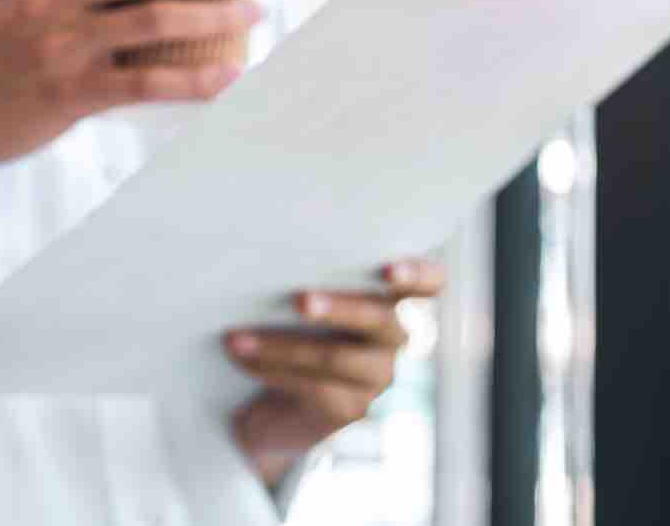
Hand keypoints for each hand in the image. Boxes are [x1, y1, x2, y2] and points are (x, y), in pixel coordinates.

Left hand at [227, 258, 448, 487]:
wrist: (278, 407)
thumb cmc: (293, 330)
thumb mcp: (308, 304)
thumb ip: (310, 282)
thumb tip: (265, 261)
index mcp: (390, 298)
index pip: (429, 282)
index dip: (418, 274)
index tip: (390, 270)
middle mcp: (393, 336)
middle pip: (378, 318)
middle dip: (340, 308)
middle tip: (301, 300)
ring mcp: (377, 375)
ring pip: (335, 357)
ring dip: (283, 345)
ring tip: (239, 337)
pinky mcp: (352, 408)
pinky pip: (311, 385)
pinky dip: (270, 367)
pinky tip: (241, 355)